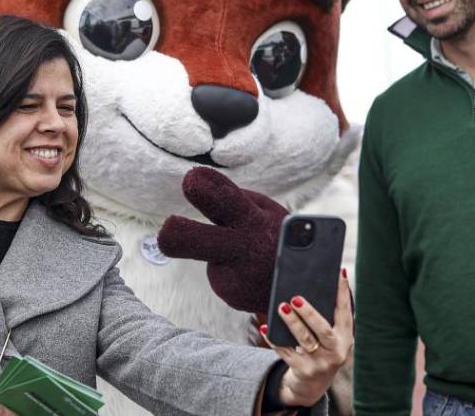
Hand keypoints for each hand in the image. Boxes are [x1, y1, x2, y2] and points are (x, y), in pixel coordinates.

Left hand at [156, 167, 286, 313]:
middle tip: (168, 230)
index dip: (205, 187)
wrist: (306, 285)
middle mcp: (242, 250)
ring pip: (211, 259)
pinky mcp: (232, 295)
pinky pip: (220, 272)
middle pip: (194, 240)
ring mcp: (237, 277)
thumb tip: (198, 191)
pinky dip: (232, 270)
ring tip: (246, 257)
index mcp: (253, 221)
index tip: (191, 178)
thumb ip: (233, 200)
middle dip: (174, 234)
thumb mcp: (265, 211)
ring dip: (217, 254)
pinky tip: (252, 274)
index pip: (226, 200)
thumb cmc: (278, 237)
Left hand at [259, 271, 353, 407]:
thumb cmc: (319, 351)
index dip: (343, 292)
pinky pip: (286, 352)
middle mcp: (337, 351)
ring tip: (281, 307)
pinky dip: (274, 339)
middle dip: (309, 313)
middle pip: (323, 330)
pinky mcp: (304, 371)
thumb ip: (325, 319)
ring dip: (292, 322)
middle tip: (295, 298)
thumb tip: (306, 290)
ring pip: (305, 340)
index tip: (339, 272)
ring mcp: (321, 363)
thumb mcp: (329, 338)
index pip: (345, 311)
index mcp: (345, 337)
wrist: (312, 385)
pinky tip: (265, 327)